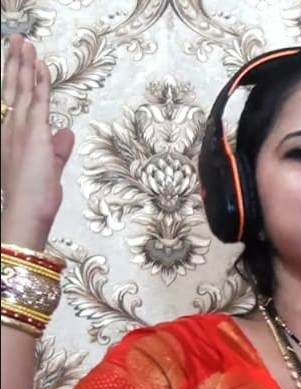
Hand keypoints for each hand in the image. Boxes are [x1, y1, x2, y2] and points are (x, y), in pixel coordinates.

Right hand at [1, 35, 74, 249]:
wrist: (26, 212)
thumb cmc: (34, 197)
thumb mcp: (49, 169)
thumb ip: (58, 151)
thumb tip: (67, 134)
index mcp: (11, 138)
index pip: (13, 103)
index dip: (16, 81)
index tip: (19, 62)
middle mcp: (10, 129)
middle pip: (12, 89)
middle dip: (14, 63)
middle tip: (17, 40)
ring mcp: (20, 129)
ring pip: (23, 89)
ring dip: (25, 64)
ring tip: (24, 43)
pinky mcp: (35, 132)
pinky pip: (38, 100)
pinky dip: (40, 81)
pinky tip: (40, 65)